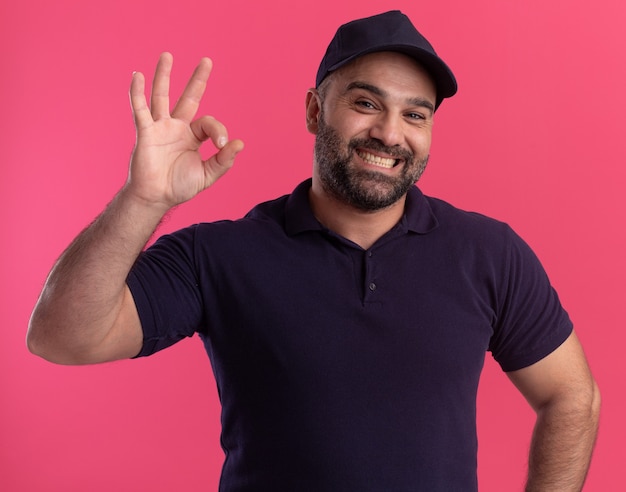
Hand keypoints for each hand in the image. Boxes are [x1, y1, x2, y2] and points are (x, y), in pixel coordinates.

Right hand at [127, 52, 243, 210]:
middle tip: (207, 60)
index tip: (222, 144)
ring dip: (164, 76)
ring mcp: (160, 128)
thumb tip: (239, 143)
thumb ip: (223, 161)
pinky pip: (140, 109)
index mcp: (192, 136)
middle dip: (198, 80)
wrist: (156, 197)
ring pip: (162, 96)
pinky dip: (137, 93)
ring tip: (167, 55)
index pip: (208, 123)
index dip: (218, 130)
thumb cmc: (179, 186)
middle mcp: (176, 127)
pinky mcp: (145, 132)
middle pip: (188, 97)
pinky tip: (137, 76)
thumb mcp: (207, 175)